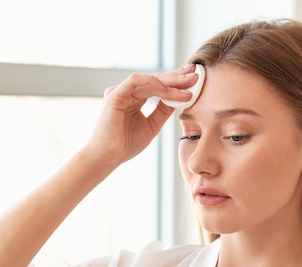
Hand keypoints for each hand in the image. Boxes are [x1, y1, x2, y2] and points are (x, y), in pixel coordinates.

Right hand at [83, 64, 199, 168]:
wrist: (107, 157)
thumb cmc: (125, 145)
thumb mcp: (152, 126)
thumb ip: (163, 111)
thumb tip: (181, 98)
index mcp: (134, 99)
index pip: (158, 86)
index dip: (176, 83)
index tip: (193, 81)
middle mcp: (127, 93)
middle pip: (155, 80)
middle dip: (176, 77)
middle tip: (194, 75)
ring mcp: (120, 92)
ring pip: (149, 79)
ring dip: (169, 82)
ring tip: (186, 85)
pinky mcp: (115, 94)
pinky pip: (136, 82)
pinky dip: (154, 84)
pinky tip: (167, 90)